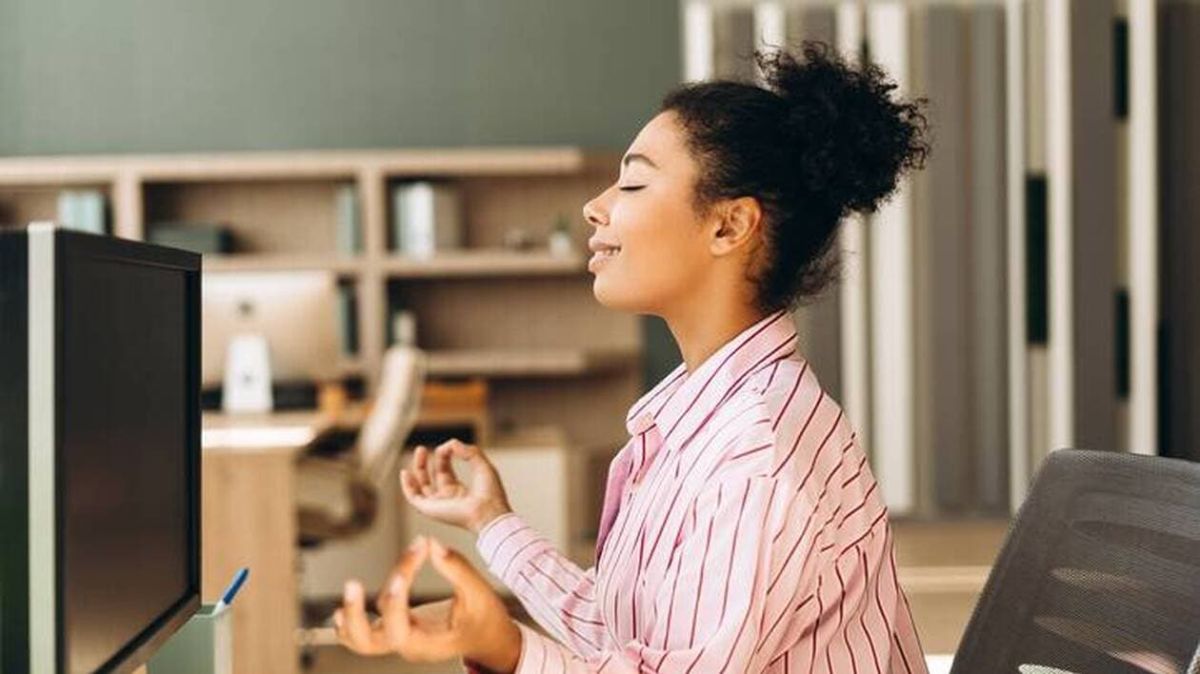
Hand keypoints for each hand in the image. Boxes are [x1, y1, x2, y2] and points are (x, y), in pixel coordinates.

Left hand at [333, 537, 521, 671]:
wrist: (487, 637)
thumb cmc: (485, 617)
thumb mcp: (479, 593)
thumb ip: (456, 568)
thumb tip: (430, 543)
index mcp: (428, 644)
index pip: (399, 627)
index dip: (396, 597)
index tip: (412, 558)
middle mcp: (408, 646)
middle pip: (367, 642)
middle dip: (356, 614)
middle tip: (353, 583)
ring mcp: (398, 640)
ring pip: (359, 641)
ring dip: (349, 617)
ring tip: (351, 587)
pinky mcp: (394, 630)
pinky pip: (362, 635)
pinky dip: (348, 623)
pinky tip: (344, 605)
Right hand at [400, 439, 512, 533]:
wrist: (488, 511)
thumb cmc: (491, 493)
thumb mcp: (482, 465)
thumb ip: (469, 452)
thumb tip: (452, 443)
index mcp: (460, 491)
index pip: (445, 471)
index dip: (444, 456)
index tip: (450, 446)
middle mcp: (448, 499)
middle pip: (431, 478)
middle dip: (427, 461)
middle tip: (423, 448)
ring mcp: (439, 504)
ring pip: (421, 487)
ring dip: (418, 469)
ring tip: (419, 451)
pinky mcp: (431, 509)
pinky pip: (414, 498)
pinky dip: (407, 486)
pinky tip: (406, 472)